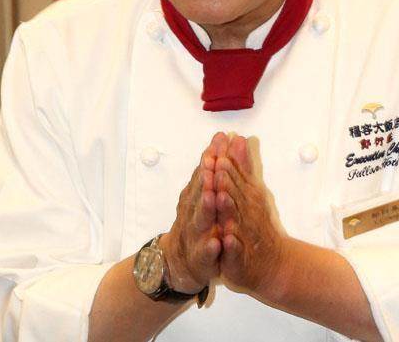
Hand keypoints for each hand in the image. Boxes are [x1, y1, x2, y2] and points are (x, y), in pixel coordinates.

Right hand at [161, 132, 228, 292]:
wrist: (177, 262)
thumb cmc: (196, 221)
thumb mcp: (204, 191)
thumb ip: (212, 166)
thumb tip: (221, 136)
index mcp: (196, 195)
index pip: (204, 171)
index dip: (211, 155)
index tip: (219, 140)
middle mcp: (193, 211)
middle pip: (199, 192)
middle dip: (205, 177)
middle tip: (212, 163)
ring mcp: (195, 234)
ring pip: (200, 220)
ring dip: (205, 208)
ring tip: (212, 196)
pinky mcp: (200, 258)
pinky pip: (205, 253)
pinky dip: (210, 247)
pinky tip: (216, 242)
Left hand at [214, 135, 285, 297]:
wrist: (271, 263)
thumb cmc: (255, 222)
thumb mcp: (250, 191)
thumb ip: (243, 166)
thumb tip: (239, 138)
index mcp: (247, 196)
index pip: (236, 177)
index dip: (227, 163)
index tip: (220, 148)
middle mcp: (247, 212)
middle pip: (236, 194)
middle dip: (227, 180)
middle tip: (219, 165)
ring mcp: (244, 234)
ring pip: (235, 219)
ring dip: (229, 208)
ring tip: (220, 196)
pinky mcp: (239, 256)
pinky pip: (235, 249)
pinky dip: (232, 243)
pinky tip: (227, 238)